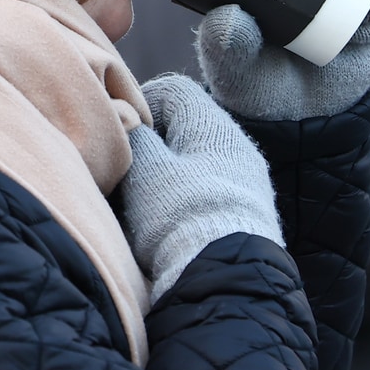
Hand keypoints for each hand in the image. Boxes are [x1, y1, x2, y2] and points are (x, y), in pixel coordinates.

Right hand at [119, 74, 282, 301]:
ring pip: (197, 165)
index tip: (121, 132)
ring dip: (168, 178)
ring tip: (143, 205)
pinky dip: (186, 201)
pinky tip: (169, 226)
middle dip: (154, 148)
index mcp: (215, 124)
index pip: (175, 91)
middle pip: (187, 130)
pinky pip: (209, 194)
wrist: (227, 277)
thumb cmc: (181, 215)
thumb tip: (129, 121)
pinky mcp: (248, 215)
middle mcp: (239, 147)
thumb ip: (134, 136)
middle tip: (127, 172)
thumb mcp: (144, 169)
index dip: (141, 104)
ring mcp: (248, 182)